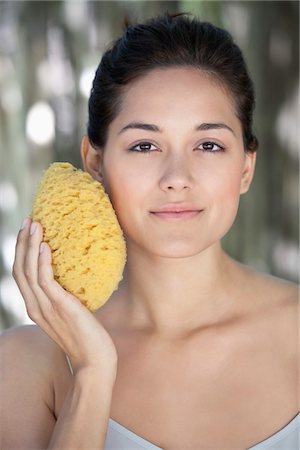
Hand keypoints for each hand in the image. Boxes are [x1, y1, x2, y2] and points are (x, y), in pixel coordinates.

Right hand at [12, 218, 117, 377]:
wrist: (95, 361)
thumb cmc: (87, 337)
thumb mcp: (71, 313)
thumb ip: (66, 296)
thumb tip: (77, 273)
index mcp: (36, 308)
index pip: (20, 275)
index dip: (21, 252)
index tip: (28, 231)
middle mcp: (35, 307)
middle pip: (19, 269)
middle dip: (22, 242)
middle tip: (29, 220)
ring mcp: (46, 308)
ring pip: (29, 272)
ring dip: (30, 245)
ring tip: (36, 224)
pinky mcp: (61, 307)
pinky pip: (46, 281)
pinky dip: (43, 262)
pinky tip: (46, 246)